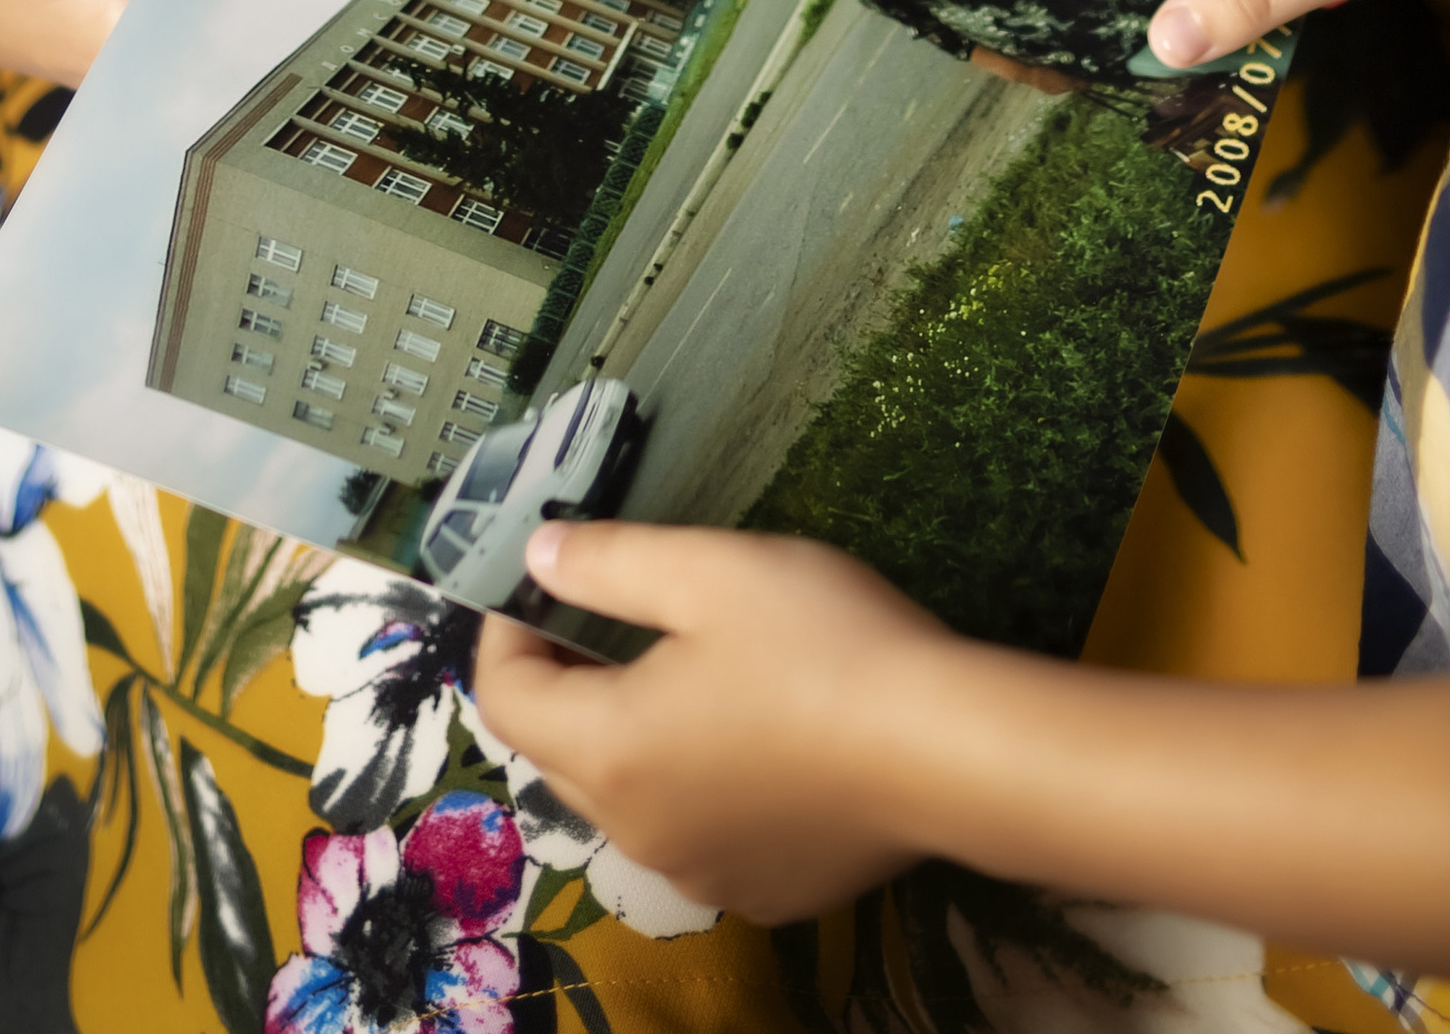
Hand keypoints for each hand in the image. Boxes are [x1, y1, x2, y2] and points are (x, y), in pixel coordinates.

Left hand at [473, 522, 950, 921]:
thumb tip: (535, 558)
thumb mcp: (709, 570)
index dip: (505, 633)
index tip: (538, 584)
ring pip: (630, 799)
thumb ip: (609, 562)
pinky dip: (698, 786)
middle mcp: (635, 832)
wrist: (944, 748)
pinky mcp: (761, 891)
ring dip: (632, 739)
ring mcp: (699, 872)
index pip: (506, 698)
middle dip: (565, 685)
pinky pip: (696, 834)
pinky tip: (758, 741)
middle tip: (608, 620)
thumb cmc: (819, 644)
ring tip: (692, 677)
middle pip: (560, 754)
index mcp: (609, 751)